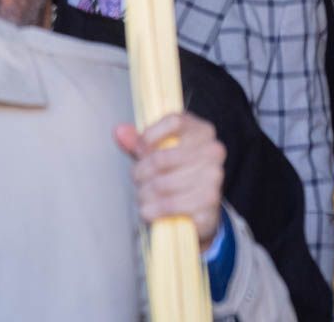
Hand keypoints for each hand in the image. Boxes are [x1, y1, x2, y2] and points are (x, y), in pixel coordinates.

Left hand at [115, 112, 225, 250]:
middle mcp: (213, 150)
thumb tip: (119, 131)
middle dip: (141, 173)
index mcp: (202, 131)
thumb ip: (139, 142)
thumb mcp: (157, 154)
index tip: (139, 149)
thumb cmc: (176, 174)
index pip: (175, 121)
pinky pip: (169, 205)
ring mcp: (214, 175)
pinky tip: (150, 210)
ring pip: (161, 184)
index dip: (149, 136)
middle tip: (138, 180)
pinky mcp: (210, 200)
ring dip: (144, 194)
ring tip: (144, 196)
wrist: (199, 207)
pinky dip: (152, 210)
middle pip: (161, 158)